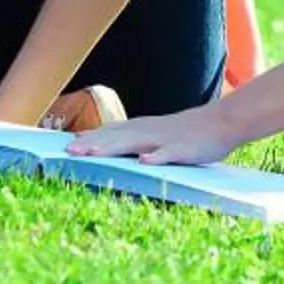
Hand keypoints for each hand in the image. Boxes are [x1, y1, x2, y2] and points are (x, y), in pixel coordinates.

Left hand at [65, 103, 247, 165]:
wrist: (220, 122)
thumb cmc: (185, 132)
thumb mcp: (155, 132)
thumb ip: (132, 138)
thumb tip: (106, 144)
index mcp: (140, 128)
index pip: (108, 132)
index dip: (87, 138)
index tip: (64, 145)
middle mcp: (147, 132)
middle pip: (114, 137)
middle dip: (91, 144)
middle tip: (67, 152)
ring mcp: (164, 140)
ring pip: (133, 143)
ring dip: (111, 147)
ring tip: (90, 153)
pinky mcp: (183, 150)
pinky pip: (167, 154)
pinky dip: (155, 157)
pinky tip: (143, 161)